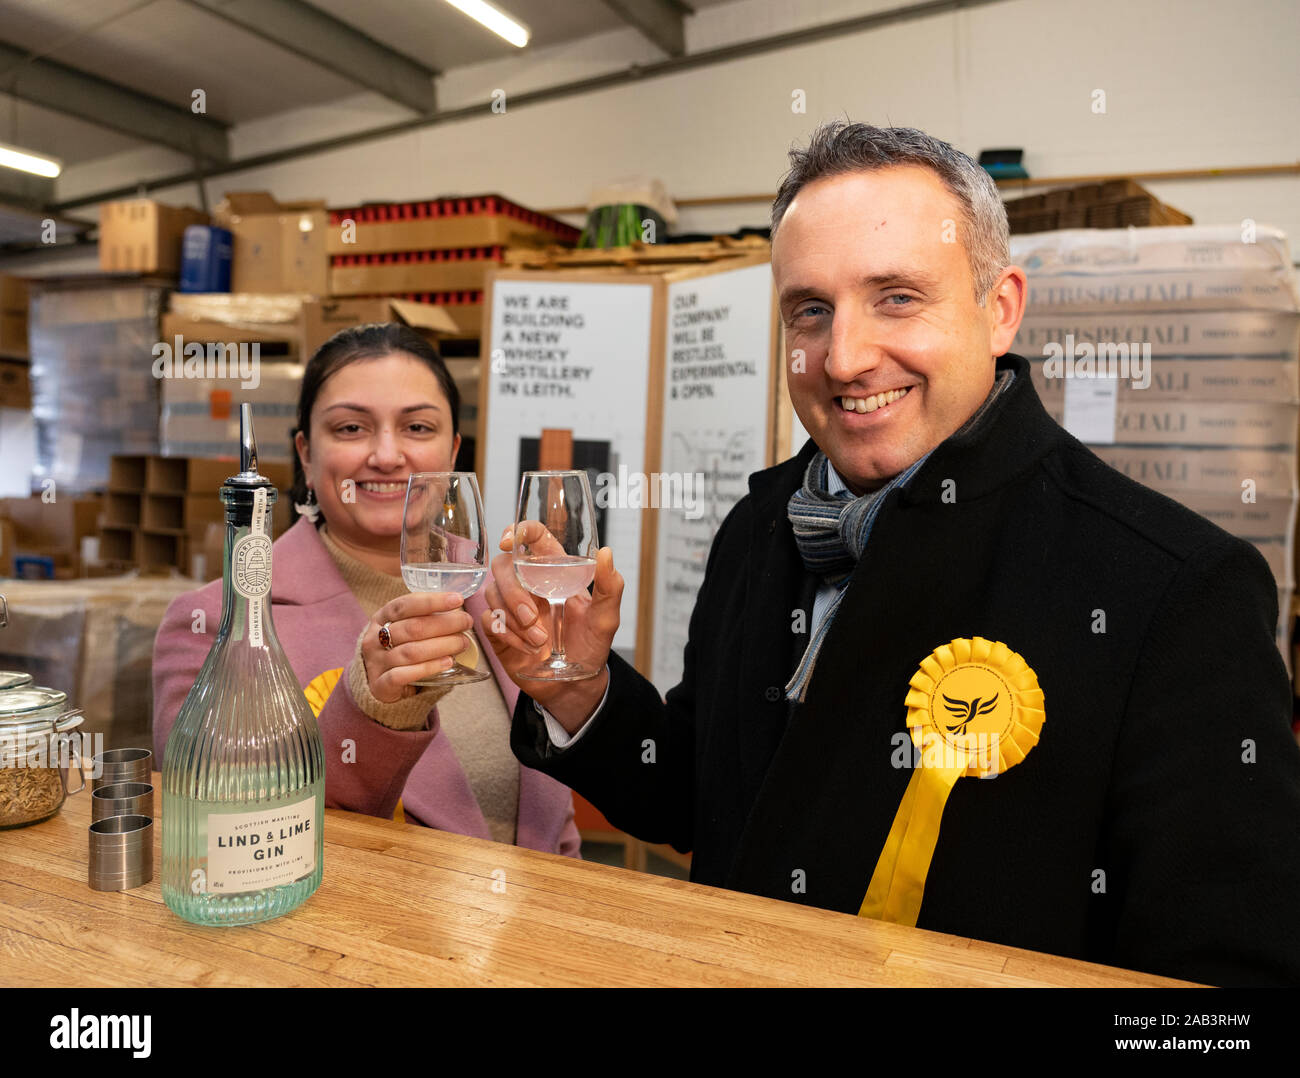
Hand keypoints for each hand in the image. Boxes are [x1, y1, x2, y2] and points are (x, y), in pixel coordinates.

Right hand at [361, 592, 472, 704]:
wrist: (379, 685)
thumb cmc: (400, 650)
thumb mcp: (405, 630)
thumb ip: (426, 620)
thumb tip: (459, 612)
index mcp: (381, 618)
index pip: (405, 605)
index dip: (432, 601)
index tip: (458, 599)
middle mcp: (374, 638)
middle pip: (412, 628)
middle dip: (444, 624)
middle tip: (467, 623)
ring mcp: (375, 662)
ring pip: (411, 652)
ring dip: (442, 646)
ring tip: (462, 643)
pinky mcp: (380, 685)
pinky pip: (404, 675)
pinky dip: (429, 668)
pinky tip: (448, 663)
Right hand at [481, 521, 622, 732]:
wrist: (574, 684)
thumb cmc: (591, 645)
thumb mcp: (606, 617)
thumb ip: (610, 586)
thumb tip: (606, 553)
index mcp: (554, 571)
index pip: (532, 538)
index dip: (517, 531)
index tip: (509, 541)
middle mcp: (529, 584)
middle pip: (503, 566)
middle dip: (514, 592)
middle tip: (533, 617)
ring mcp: (511, 606)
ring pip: (492, 592)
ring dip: (513, 618)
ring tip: (538, 640)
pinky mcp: (499, 629)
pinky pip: (488, 620)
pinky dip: (506, 633)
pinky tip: (526, 647)